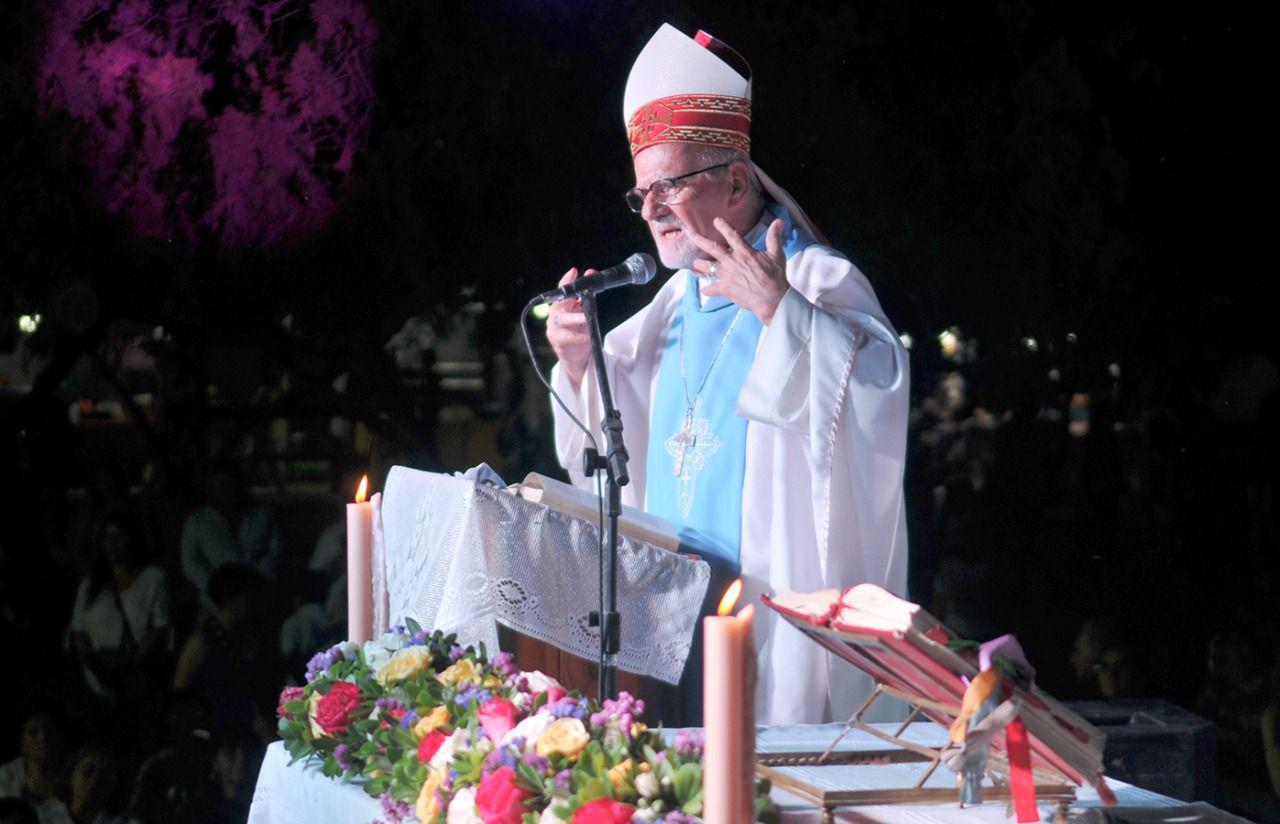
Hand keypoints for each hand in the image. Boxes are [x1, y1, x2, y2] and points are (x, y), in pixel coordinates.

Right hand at [546, 267, 593, 388]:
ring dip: (576, 318)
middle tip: (584, 295)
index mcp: (562, 306)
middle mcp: (555, 315)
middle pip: (560, 304)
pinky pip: (569, 337)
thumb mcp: (585, 312)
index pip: (562, 291)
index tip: (574, 272)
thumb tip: (591, 274)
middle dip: (571, 299)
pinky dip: (579, 337)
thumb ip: (587, 296)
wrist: (576, 357)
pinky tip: (587, 337)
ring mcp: (553, 328)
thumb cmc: (580, 332)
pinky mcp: (557, 341)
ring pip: (563, 320)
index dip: (567, 280)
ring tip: (586, 318)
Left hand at [688, 217, 787, 324]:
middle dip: (699, 240)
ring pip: (708, 267)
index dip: (723, 226)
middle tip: (690, 234)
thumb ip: (774, 237)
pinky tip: (705, 290)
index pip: (732, 235)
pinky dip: (707, 290)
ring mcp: (727, 275)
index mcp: (744, 252)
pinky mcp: (725, 289)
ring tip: (694, 264)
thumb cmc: (775, 277)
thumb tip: (779, 221)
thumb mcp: (777, 254)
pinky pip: (712, 289)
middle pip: (712, 248)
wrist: (772, 298)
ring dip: (700, 265)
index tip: (716, 221)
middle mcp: (732, 261)